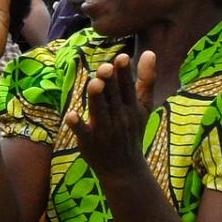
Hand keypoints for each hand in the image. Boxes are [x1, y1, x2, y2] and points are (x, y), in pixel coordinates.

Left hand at [64, 52, 156, 176]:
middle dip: (110, 83)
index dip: (124, 73)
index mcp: (132, 108)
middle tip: (105, 68)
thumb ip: (146, 80)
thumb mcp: (144, 108)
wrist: (125, 169)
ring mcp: (104, 131)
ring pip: (99, 111)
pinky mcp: (89, 142)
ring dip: (96, 98)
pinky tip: (71, 116)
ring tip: (94, 83)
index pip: (128, 88)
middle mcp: (120, 118)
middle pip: (113, 97)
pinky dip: (77, 125)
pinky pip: (83, 132)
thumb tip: (150, 52)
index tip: (122, 57)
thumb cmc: (132, 131)